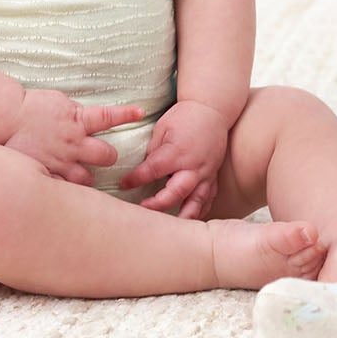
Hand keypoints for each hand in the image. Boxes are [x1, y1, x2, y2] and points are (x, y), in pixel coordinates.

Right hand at [3, 89, 145, 185]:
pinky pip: (62, 189)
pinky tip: (62, 193)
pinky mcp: (47, 173)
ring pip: (87, 179)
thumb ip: (76, 113)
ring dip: (87, 179)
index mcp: (78, 121)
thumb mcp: (59, 102)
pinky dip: (64, 190)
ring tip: (82, 177)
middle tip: (103, 157)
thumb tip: (87, 117)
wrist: (5, 117)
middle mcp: (74, 143)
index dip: (127, 115)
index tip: (140, 113)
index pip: (109, 117)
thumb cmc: (31, 107)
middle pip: (107, 156)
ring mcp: (61, 161)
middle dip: (109, 157)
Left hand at [121, 99, 232, 219]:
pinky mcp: (214, 175)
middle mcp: (192, 165)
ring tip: (172, 229)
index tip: (122, 185)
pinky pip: (209, 197)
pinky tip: (190, 219)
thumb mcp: (162, 128)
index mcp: (176, 152)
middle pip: (175, 192)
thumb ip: (153, 151)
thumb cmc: (184, 116)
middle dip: (158, 205)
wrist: (213, 109)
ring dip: (183, 216)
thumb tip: (144, 169)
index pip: (151, 170)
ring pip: (196, 201)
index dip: (134, 179)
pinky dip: (200, 210)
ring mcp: (206, 172)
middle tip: (143, 210)